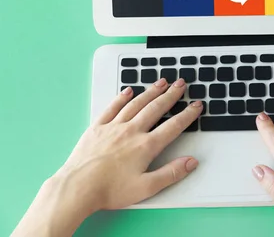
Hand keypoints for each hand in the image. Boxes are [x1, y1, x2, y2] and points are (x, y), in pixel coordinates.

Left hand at [12, 78, 201, 236]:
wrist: (77, 187)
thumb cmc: (109, 190)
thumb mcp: (146, 188)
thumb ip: (171, 173)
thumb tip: (190, 162)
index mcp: (145, 146)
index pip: (173, 126)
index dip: (187, 115)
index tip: (196, 106)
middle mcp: (131, 131)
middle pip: (156, 108)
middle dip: (171, 95)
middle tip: (181, 84)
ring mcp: (113, 127)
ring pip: (136, 104)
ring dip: (150, 91)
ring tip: (161, 82)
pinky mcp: (97, 127)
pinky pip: (112, 107)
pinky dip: (122, 98)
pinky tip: (128, 91)